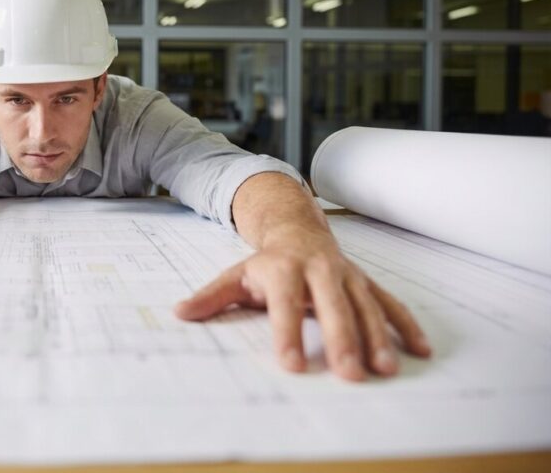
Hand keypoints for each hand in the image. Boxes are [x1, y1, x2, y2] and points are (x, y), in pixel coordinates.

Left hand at [173, 230, 430, 380]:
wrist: (297, 228)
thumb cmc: (265, 262)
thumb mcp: (235, 276)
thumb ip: (211, 297)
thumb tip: (180, 313)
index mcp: (282, 268)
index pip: (283, 303)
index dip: (286, 333)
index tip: (289, 365)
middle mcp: (318, 269)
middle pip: (331, 304)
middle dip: (342, 338)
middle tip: (348, 373)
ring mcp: (347, 275)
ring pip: (365, 305)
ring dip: (378, 337)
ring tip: (386, 368)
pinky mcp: (366, 283)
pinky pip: (390, 303)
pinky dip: (406, 325)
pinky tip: (420, 350)